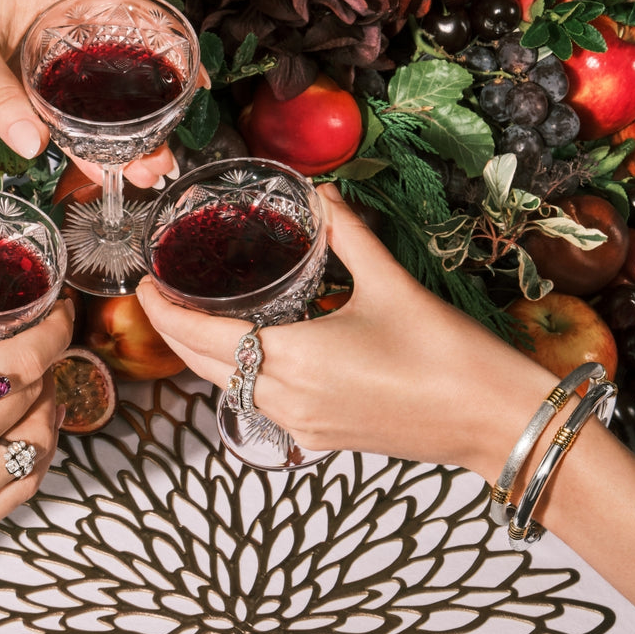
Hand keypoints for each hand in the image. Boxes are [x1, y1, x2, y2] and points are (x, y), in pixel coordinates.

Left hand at [0, 0, 178, 186]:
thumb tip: (36, 143)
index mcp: (52, 1)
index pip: (128, 15)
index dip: (168, 47)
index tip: (194, 83)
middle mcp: (52, 30)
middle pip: (117, 68)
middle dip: (148, 110)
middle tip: (165, 153)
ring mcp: (35, 63)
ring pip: (90, 100)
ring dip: (117, 137)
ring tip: (144, 173)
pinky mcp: (16, 91)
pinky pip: (59, 118)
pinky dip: (80, 143)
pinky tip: (99, 170)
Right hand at [0, 298, 74, 603]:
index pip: (23, 356)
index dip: (54, 329)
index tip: (59, 310)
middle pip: (33, 393)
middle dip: (44, 360)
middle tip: (37, 340)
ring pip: (39, 442)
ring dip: (47, 408)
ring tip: (36, 386)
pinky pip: (22, 486)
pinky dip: (34, 456)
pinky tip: (23, 437)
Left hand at [135, 185, 558, 478]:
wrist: (492, 420)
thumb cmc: (447, 355)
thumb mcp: (390, 283)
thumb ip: (348, 234)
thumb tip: (324, 193)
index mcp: (292, 358)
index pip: (199, 336)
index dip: (163, 311)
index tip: (143, 284)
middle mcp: (285, 399)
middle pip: (203, 367)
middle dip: (174, 332)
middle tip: (159, 294)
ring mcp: (301, 426)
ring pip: (229, 391)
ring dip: (205, 358)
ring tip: (197, 318)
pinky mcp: (320, 440)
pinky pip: (260, 407)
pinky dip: (242, 379)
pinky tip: (251, 354)